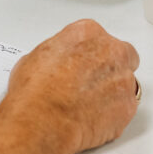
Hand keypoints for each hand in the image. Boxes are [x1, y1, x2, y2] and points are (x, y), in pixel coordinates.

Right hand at [0, 20, 138, 153]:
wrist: (37, 122)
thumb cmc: (28, 90)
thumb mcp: (36, 55)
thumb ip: (57, 51)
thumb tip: (55, 57)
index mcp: (84, 31)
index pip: (96, 34)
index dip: (86, 51)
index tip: (78, 62)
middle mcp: (108, 51)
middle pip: (117, 54)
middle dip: (104, 66)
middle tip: (82, 82)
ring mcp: (119, 79)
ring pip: (124, 79)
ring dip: (109, 87)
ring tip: (83, 101)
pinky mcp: (124, 107)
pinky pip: (124, 104)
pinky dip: (111, 110)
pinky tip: (90, 115)